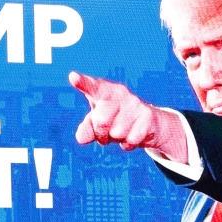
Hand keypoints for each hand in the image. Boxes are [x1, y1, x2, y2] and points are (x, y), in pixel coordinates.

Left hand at [69, 72, 186, 161]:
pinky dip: (128, 144)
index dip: (83, 83)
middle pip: (101, 121)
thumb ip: (86, 129)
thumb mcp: (97, 124)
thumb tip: (81, 138)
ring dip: (117, 139)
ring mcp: (135, 103)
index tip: (73, 77)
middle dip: (102, 134)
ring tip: (123, 130)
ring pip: (116, 133)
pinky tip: (133, 135)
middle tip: (108, 132)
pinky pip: (130, 140)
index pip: (92, 87)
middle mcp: (120, 93)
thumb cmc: (116, 120)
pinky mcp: (147, 116)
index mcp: (104, 91)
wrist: (148, 125)